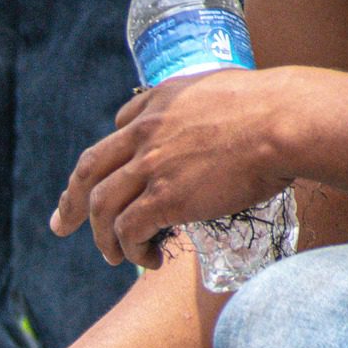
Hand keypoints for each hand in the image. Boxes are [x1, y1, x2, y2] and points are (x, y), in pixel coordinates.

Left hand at [51, 68, 299, 269]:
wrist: (286, 122)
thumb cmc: (275, 108)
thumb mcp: (223, 87)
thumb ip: (199, 102)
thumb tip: (206, 110)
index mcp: (158, 104)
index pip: (117, 131)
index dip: (105, 161)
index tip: (96, 182)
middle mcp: (144, 133)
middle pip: (89, 170)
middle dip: (71, 201)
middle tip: (61, 225)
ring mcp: (151, 165)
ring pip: (102, 207)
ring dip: (104, 237)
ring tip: (116, 257)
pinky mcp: (165, 197)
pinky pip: (128, 231)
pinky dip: (132, 250)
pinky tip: (149, 260)